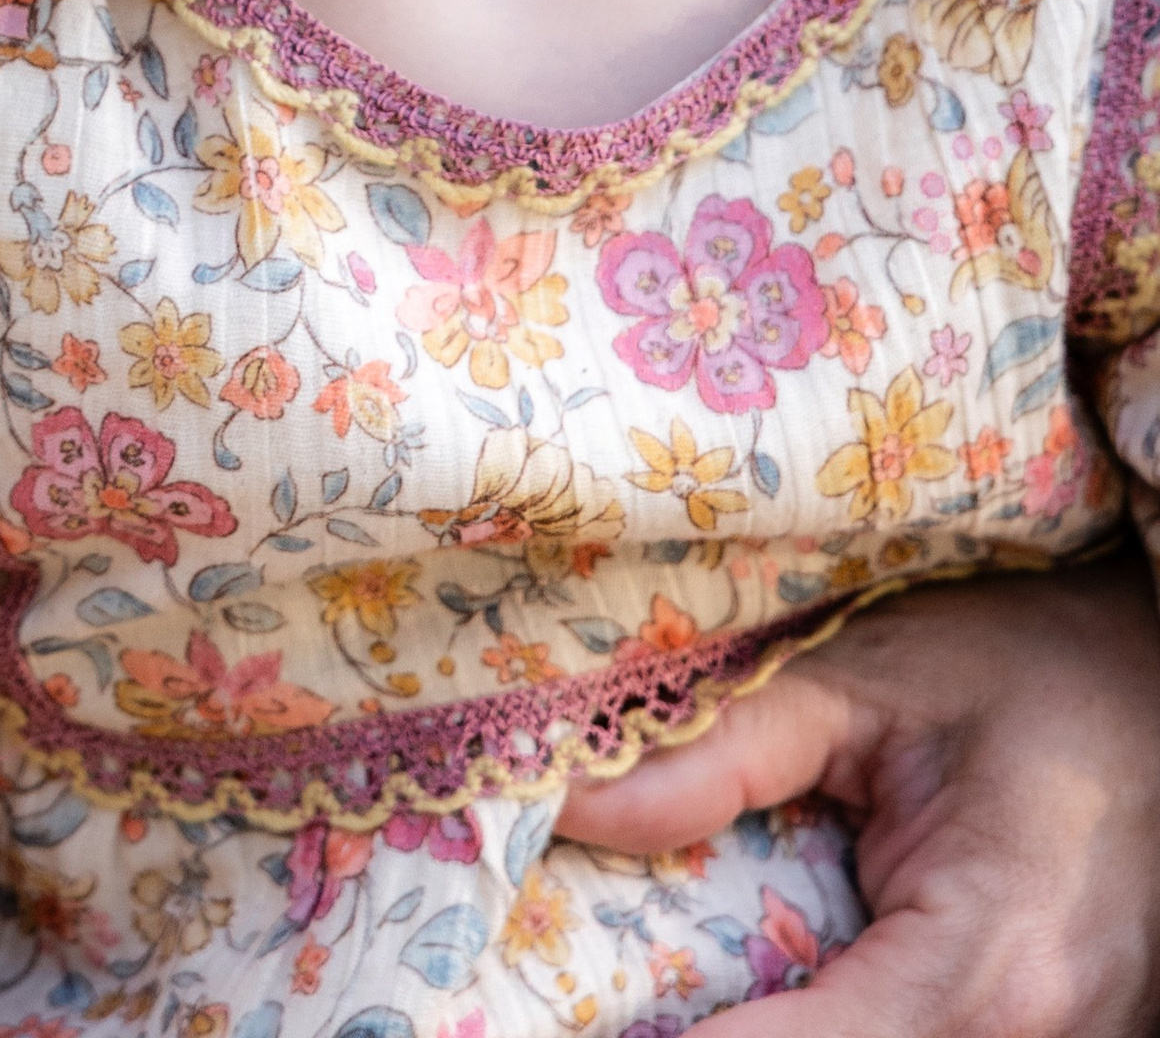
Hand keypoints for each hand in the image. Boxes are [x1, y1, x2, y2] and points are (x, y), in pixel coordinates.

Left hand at [558, 554, 1159, 1035]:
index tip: (592, 1028)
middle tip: (629, 1010)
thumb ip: (721, 750)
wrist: (1159, 683)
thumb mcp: (866, 681)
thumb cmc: (1026, 669)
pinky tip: (785, 1003)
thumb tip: (568, 805)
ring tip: (692, 1006)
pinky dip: (847, 1034)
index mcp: (990, 958)